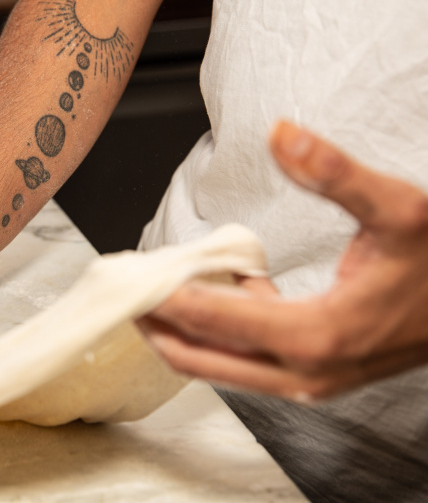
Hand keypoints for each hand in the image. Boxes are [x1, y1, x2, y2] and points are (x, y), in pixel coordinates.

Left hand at [137, 121, 427, 400]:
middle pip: (199, 357)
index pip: (212, 319)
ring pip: (217, 367)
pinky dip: (215, 333)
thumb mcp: (398, 207)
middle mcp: (304, 372)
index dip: (162, 296)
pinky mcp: (312, 375)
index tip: (126, 274)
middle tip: (118, 290)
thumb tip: (282, 134)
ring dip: (178, 332)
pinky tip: (216, 290)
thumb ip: (335, 173)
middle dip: (153, 324)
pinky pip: (243, 361)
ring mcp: (307, 381)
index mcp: (315, 335)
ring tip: (150, 288)